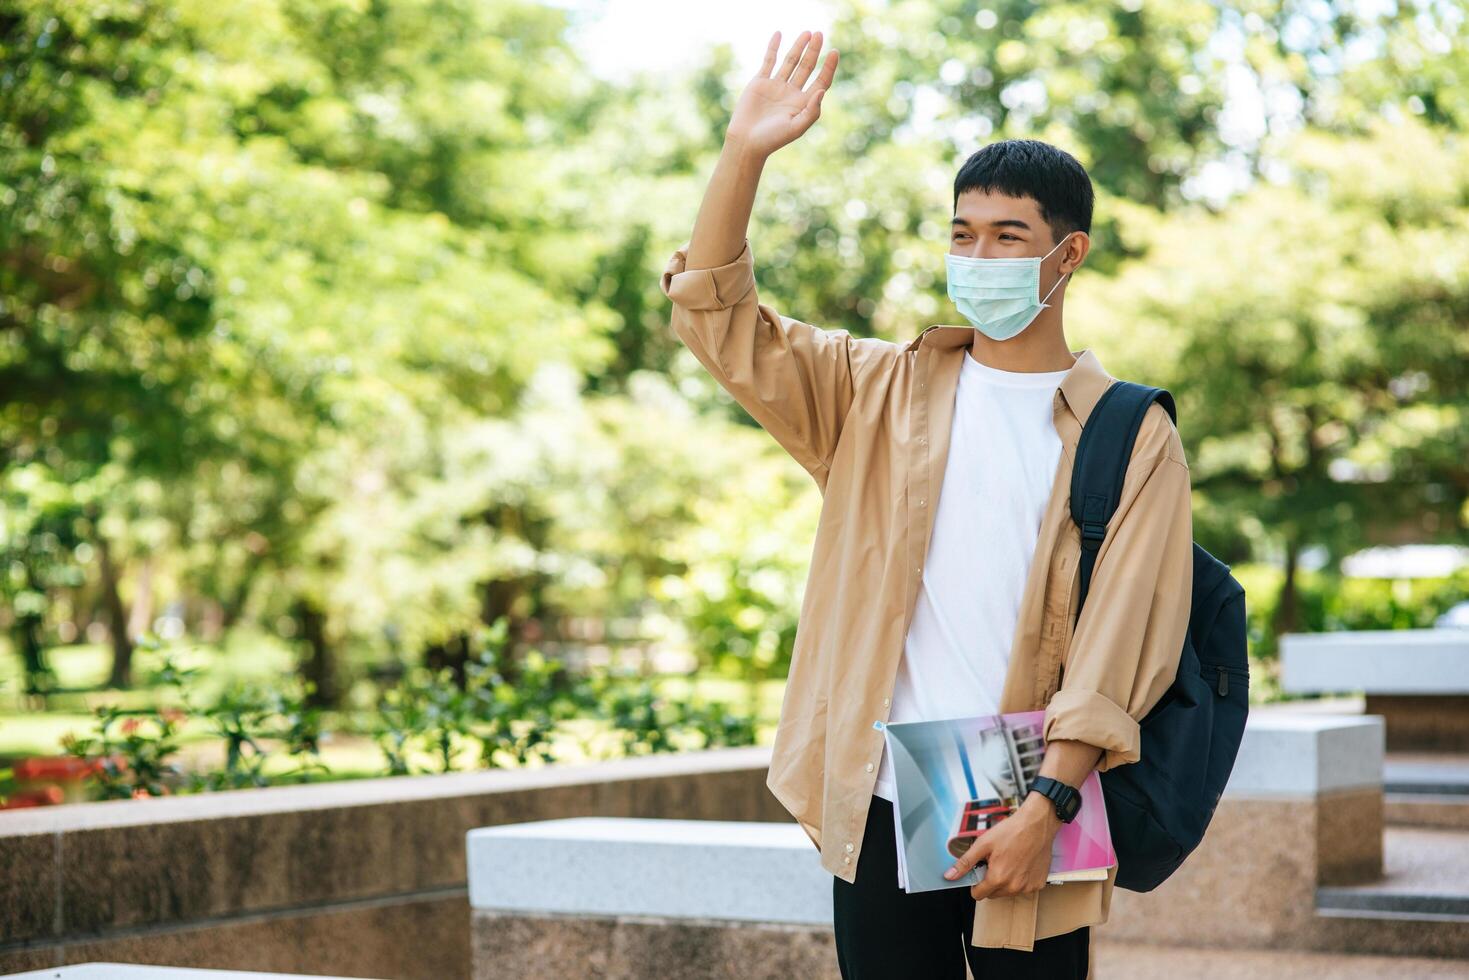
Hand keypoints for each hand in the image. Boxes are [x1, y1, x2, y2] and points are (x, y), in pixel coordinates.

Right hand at [725, 30, 837, 159]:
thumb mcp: (796, 127)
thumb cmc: (773, 139)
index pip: (821, 82)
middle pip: (807, 67)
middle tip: (820, 34)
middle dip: (814, 51)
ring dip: (798, 46)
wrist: (746, 141)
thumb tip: (821, 91)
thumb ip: (812, 111)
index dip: (829, 67)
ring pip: (790, 61)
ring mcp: (776, 86)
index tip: (835, 53)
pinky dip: (773, 48)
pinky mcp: (760, 82)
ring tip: (808, 32)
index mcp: (803, 103)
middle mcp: (791, 92)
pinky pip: (769, 61)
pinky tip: (779, 34)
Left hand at [944, 793, 1062, 900]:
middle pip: (993, 894)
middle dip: (990, 882)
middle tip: (995, 862)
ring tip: (1009, 861)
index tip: (980, 871)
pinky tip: (1022, 863)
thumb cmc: (1011, 831)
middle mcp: (1014, 887)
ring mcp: (1028, 887)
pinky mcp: (1039, 884)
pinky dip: (1020, 879)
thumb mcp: (983, 844)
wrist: (1037, 824)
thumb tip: (949, 876)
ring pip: (1008, 892)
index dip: (976, 884)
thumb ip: (966, 862)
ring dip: (1005, 882)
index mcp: (998, 878)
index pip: (978, 895)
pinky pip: (1023, 888)